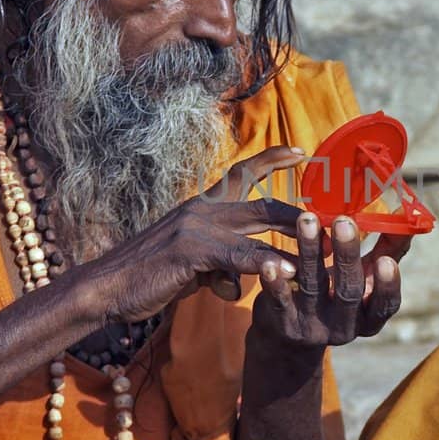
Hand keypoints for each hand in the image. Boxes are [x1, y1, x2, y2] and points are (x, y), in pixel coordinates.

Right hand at [81, 146, 304, 322]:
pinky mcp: (191, 251)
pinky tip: (285, 272)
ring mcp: (196, 228)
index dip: (272, 160)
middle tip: (333, 227)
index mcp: (202, 208)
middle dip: (301, 218)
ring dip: (292, 245)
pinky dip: (264, 265)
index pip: (241, 174)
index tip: (301, 151)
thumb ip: (222, 263)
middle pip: (263, 206)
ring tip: (322, 258)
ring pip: (257, 231)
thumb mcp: (194, 265)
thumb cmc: (150, 277)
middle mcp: (202, 210)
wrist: (106, 288)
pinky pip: (238, 256)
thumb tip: (244, 277)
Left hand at [252, 211, 406, 348]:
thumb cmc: (334, 295)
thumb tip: (411, 221)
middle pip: (349, 293)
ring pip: (313, 288)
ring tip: (306, 220)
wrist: (289, 337)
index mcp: (369, 317)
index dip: (387, 285)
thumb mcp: (363, 279)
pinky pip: (279, 303)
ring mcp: (313, 327)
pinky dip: (275, 283)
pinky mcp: (283, 325)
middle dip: (347, 256)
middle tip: (344, 221)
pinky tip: (269, 263)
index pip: (385, 306)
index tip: (387, 260)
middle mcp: (344, 327)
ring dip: (310, 252)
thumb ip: (388, 251)